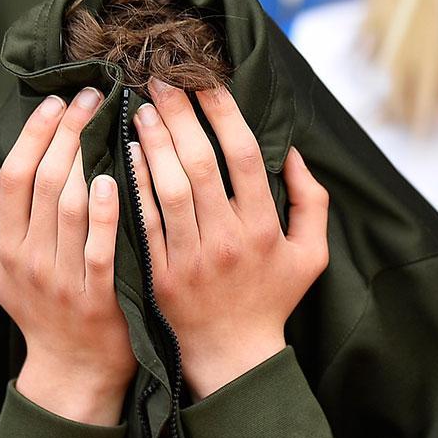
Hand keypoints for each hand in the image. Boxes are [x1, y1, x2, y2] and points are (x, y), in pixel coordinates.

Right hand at [0, 91, 135, 425]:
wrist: (73, 367)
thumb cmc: (42, 305)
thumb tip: (6, 162)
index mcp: (0, 247)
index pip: (13, 175)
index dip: (34, 133)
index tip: (57, 100)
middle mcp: (24, 260)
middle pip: (40, 180)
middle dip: (66, 131)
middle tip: (90, 96)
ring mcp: (59, 279)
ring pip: (65, 205)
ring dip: (85, 157)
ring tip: (107, 120)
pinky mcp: (95, 297)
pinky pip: (97, 246)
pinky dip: (102, 210)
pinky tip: (113, 178)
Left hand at [129, 79, 328, 397]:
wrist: (233, 356)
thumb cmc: (272, 300)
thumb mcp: (311, 254)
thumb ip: (312, 202)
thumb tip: (295, 153)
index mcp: (265, 227)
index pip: (245, 156)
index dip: (224, 113)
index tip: (206, 81)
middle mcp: (229, 239)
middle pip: (202, 164)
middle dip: (180, 116)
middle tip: (160, 80)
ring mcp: (192, 258)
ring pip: (169, 188)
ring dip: (154, 143)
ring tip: (141, 108)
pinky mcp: (161, 274)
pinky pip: (144, 221)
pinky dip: (134, 185)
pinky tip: (124, 155)